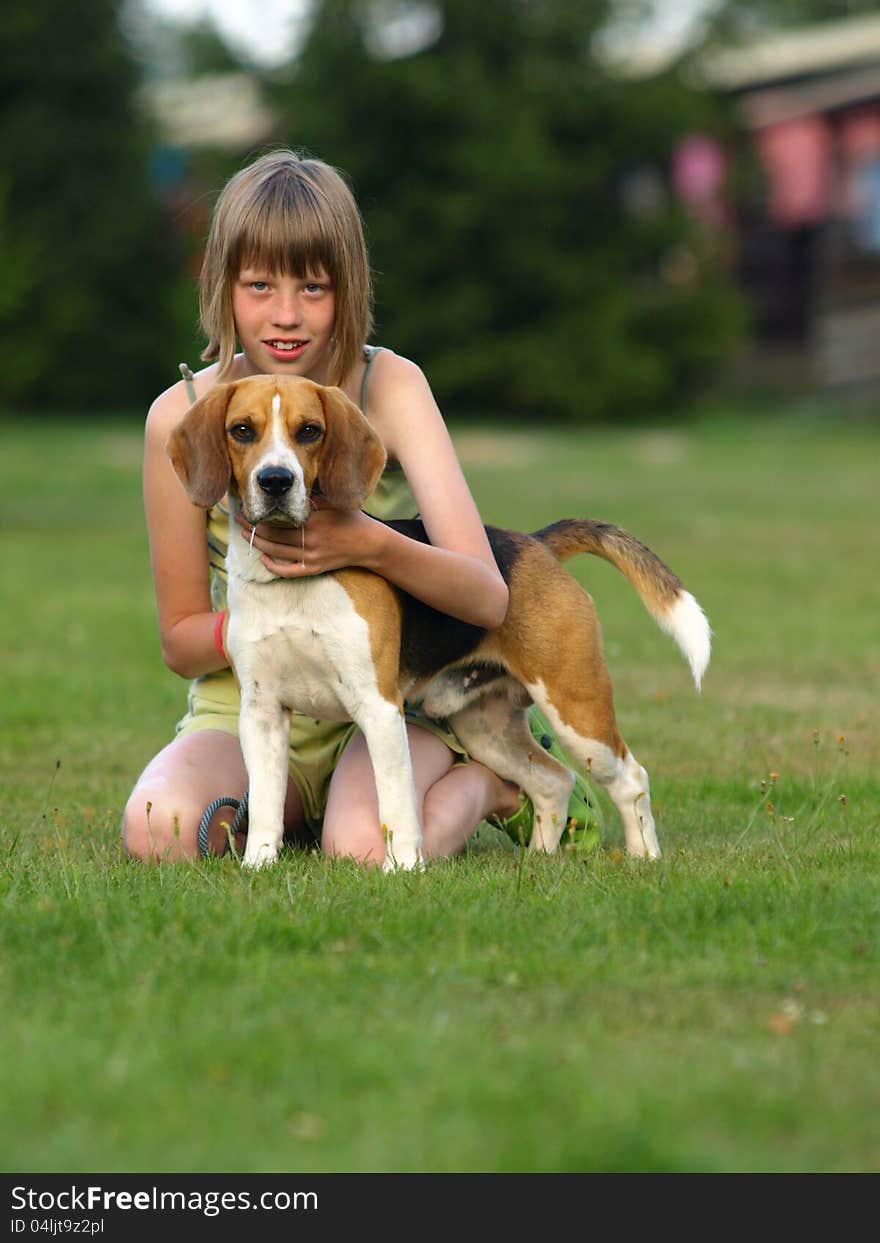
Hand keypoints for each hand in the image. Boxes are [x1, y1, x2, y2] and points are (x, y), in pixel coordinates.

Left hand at [235, 508, 377, 577]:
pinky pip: (288, 571)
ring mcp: (311, 556)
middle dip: (253, 528)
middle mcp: (310, 540)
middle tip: (240, 520)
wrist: (369, 543)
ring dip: (258, 544)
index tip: (248, 507)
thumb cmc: (350, 519)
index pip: (278, 520)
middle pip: (272, 536)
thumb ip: (310, 499)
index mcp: (313, 521)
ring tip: (246, 535)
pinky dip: (273, 566)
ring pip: (276, 553)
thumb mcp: (332, 502)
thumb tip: (285, 492)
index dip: (260, 515)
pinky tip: (263, 559)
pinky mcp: (314, 568)